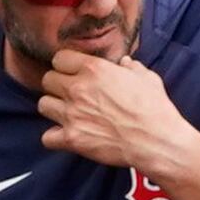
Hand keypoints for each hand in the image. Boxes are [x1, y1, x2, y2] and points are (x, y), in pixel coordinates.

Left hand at [34, 49, 196, 176]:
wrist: (155, 140)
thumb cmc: (154, 108)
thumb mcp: (147, 78)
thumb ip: (131, 67)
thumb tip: (125, 63)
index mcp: (94, 69)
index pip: (60, 58)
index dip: (66, 66)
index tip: (73, 73)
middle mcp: (78, 88)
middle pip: (48, 80)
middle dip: (57, 86)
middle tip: (71, 94)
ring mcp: (72, 114)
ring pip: (43, 105)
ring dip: (54, 108)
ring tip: (68, 114)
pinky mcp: (72, 138)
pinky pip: (47, 137)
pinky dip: (54, 138)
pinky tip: (66, 136)